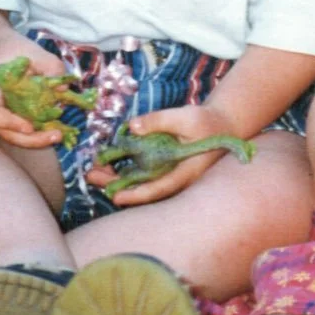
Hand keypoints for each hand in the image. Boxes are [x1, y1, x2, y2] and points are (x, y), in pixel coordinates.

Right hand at [0, 37, 71, 149]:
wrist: (2, 52)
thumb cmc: (15, 50)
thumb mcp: (34, 51)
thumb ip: (50, 66)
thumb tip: (63, 88)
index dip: (10, 123)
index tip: (30, 126)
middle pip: (4, 132)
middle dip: (30, 139)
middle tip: (56, 135)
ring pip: (14, 136)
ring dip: (36, 140)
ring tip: (58, 135)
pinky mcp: (10, 119)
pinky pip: (21, 132)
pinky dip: (37, 134)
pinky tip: (56, 131)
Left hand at [85, 105, 237, 205]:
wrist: (224, 124)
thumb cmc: (207, 121)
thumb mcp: (185, 116)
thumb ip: (159, 120)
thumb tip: (132, 127)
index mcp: (186, 172)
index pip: (159, 188)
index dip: (137, 194)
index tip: (116, 197)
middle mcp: (176, 178)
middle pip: (144, 188)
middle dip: (117, 185)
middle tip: (91, 177)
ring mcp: (170, 173)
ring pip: (140, 181)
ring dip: (117, 177)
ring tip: (93, 172)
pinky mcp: (165, 166)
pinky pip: (142, 173)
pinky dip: (125, 169)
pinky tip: (107, 164)